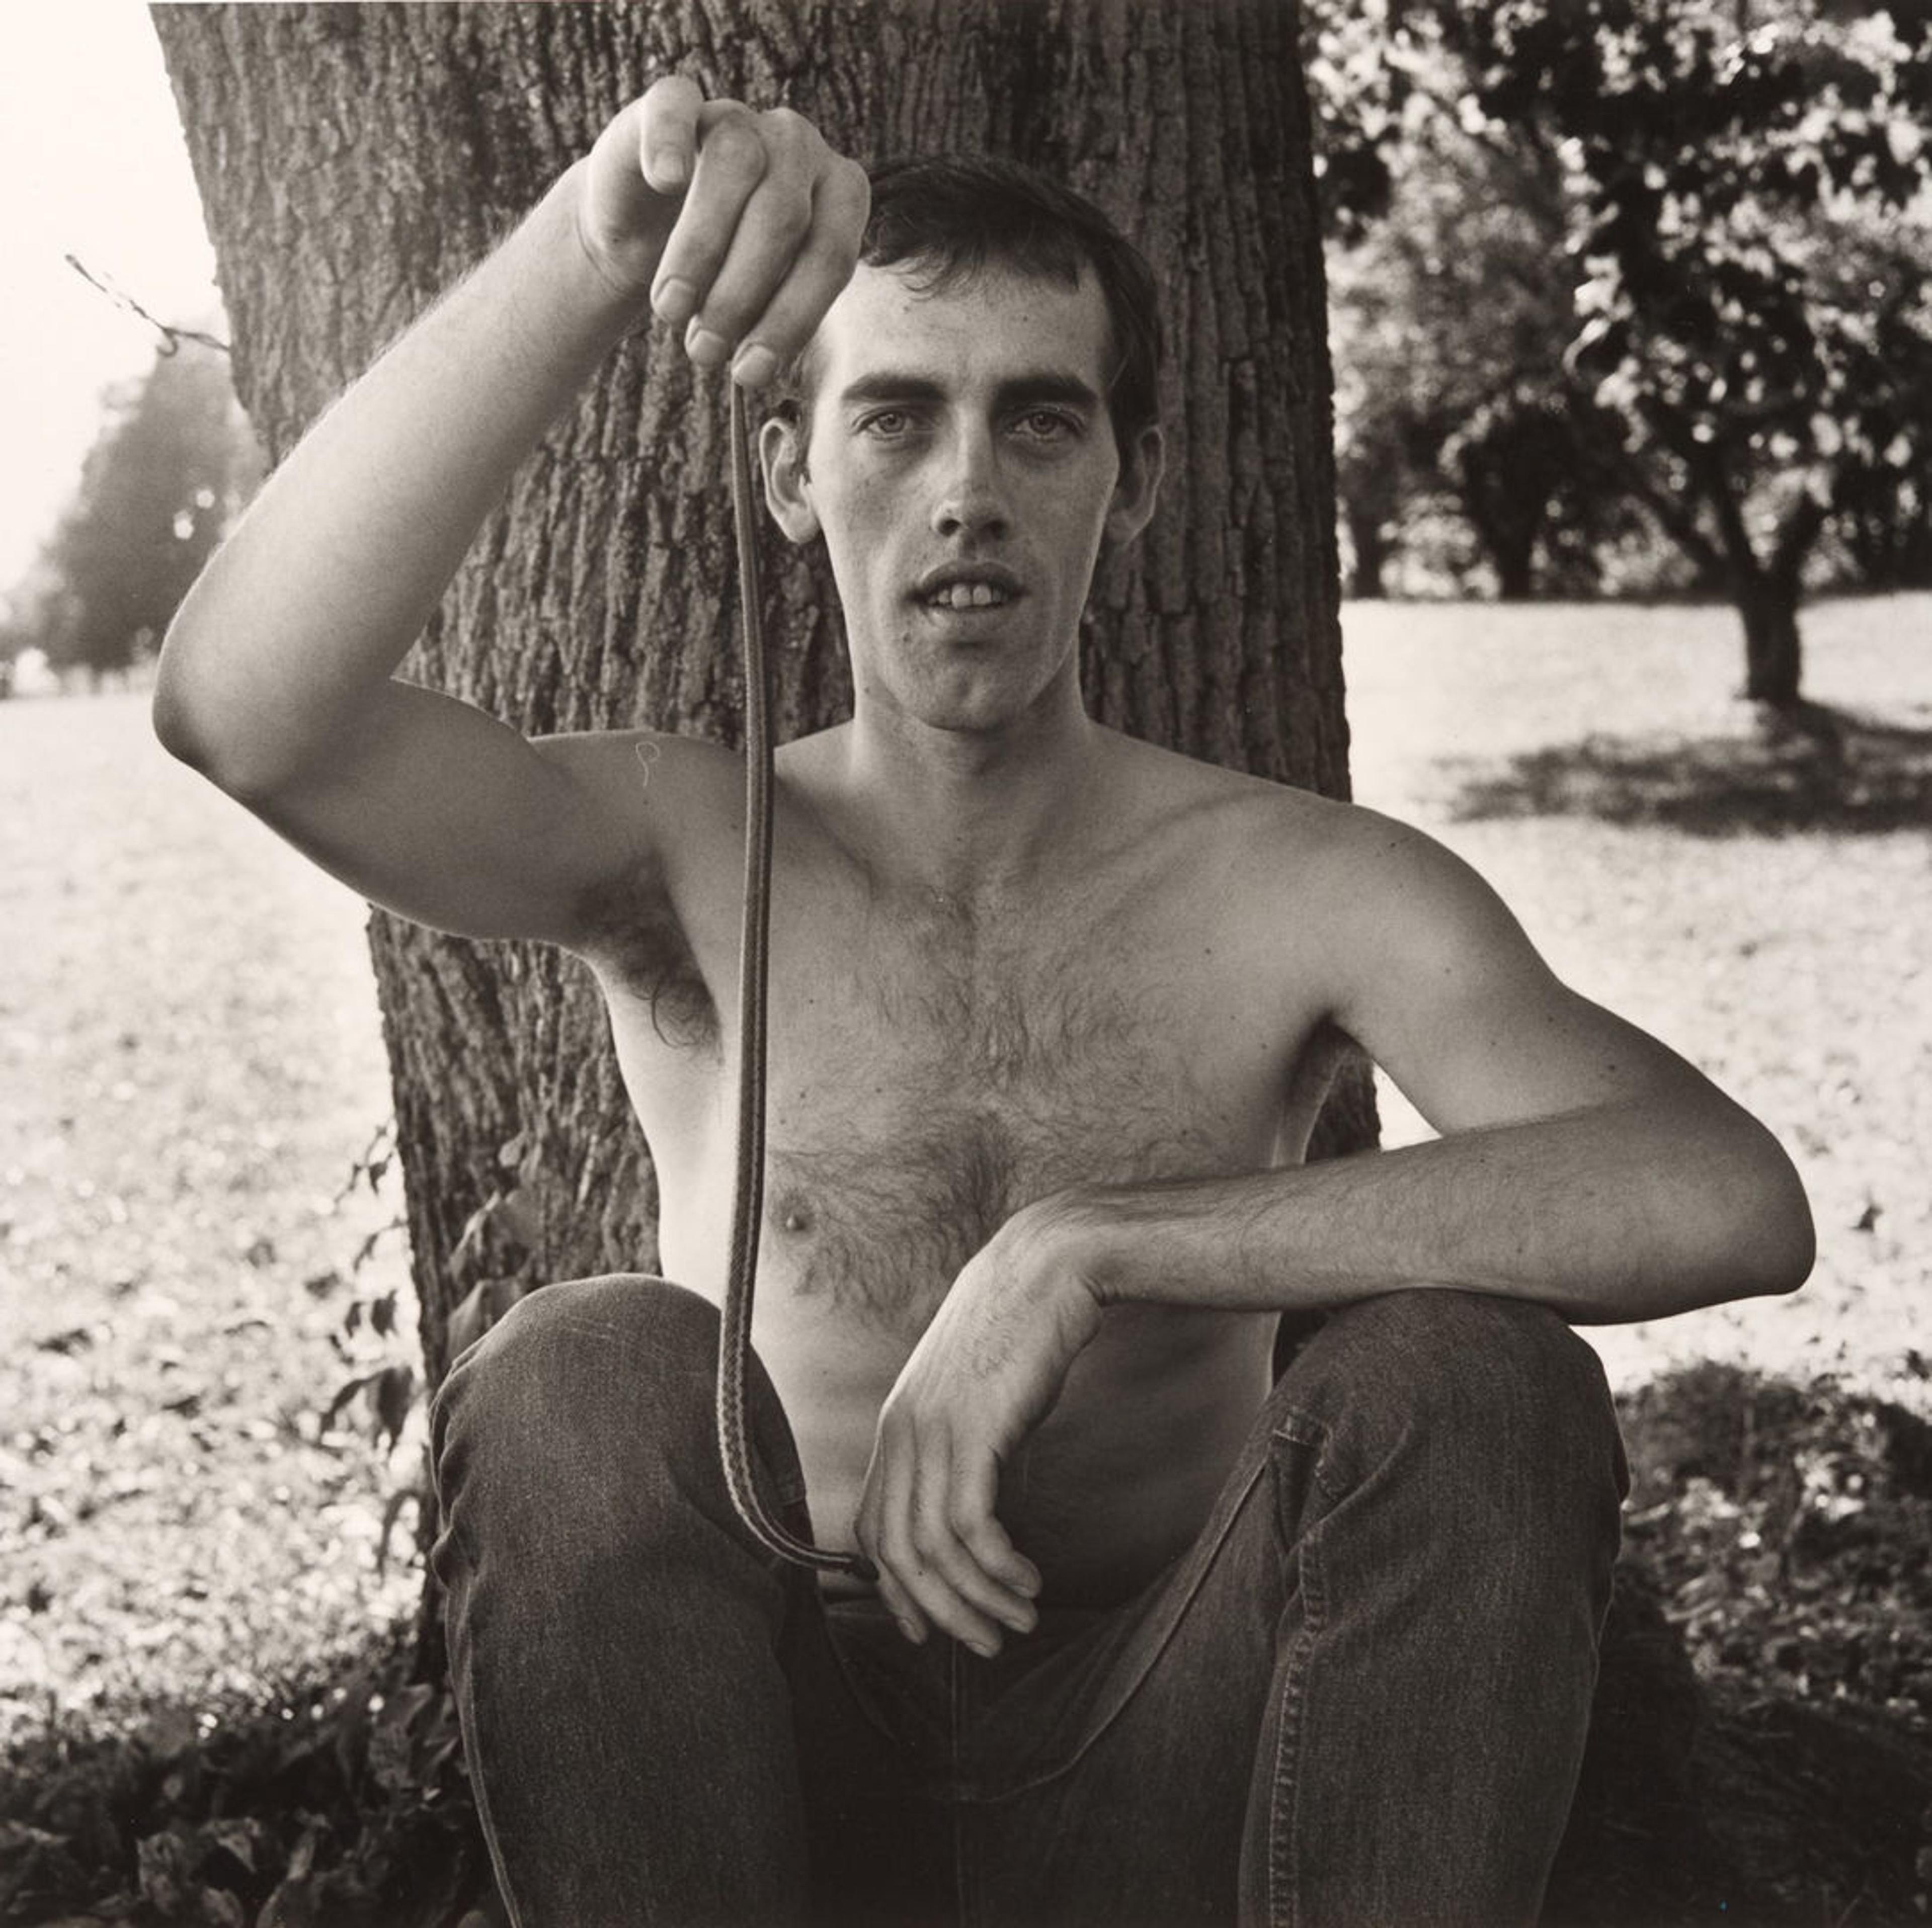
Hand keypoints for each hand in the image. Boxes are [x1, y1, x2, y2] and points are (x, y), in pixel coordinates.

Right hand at [574, 76, 869, 386]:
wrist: (646, 225)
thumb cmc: (718, 271)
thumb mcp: (759, 300)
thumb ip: (775, 319)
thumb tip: (757, 369)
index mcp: (839, 196)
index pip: (831, 256)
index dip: (791, 319)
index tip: (750, 373)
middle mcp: (799, 147)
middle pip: (786, 216)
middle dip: (742, 295)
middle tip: (704, 352)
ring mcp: (739, 116)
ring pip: (735, 166)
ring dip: (701, 249)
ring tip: (670, 310)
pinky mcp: (675, 102)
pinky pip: (676, 105)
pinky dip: (669, 143)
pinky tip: (665, 181)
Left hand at [854, 1201, 1104, 1655]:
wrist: (1047, 1268)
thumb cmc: (1022, 1334)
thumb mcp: (980, 1401)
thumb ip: (968, 1452)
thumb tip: (981, 1515)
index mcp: (898, 1426)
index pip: (872, 1529)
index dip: (896, 1588)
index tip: (931, 1627)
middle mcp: (902, 1431)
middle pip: (897, 1552)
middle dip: (940, 1612)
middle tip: (986, 1645)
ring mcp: (932, 1430)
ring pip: (933, 1548)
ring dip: (977, 1599)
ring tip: (1019, 1622)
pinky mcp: (973, 1429)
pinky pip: (971, 1525)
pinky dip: (997, 1568)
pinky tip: (1029, 1582)